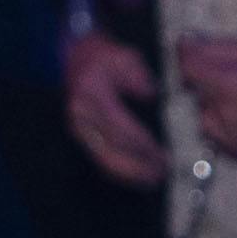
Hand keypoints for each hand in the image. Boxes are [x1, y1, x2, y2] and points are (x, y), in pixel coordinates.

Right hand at [61, 32, 164, 185]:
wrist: (76, 59)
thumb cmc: (102, 59)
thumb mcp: (124, 58)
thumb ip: (139, 77)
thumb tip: (150, 95)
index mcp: (92, 94)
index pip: (120, 126)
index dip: (141, 144)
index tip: (160, 153)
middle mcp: (82, 115)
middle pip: (111, 149)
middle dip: (138, 165)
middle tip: (161, 172)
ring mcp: (79, 128)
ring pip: (104, 160)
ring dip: (130, 174)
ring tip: (153, 179)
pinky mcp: (82, 137)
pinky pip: (100, 160)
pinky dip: (120, 172)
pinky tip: (137, 177)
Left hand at [177, 33, 236, 164]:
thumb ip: (219, 47)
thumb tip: (185, 43)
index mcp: (231, 84)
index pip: (186, 65)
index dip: (188, 53)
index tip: (195, 49)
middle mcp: (224, 112)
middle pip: (192, 85)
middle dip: (207, 76)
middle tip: (235, 75)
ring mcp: (225, 134)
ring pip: (201, 106)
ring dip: (213, 98)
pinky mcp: (229, 147)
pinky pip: (211, 126)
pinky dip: (221, 118)